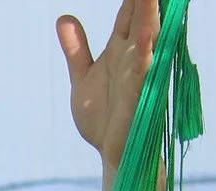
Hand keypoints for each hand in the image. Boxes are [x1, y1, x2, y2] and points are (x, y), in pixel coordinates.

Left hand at [58, 0, 159, 173]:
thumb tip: (64, 17)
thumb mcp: (82, 76)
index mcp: (121, 49)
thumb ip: (76, 48)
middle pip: (143, 16)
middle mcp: (134, 55)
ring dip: (151, 12)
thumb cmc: (103, 116)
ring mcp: (139, 73)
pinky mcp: (140, 94)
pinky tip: (146, 33)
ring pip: (148, 35)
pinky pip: (144, 69)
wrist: (111, 152)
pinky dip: (146, 50)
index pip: (130, 12)